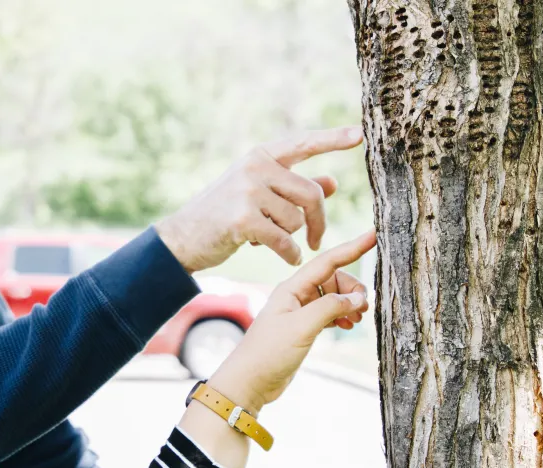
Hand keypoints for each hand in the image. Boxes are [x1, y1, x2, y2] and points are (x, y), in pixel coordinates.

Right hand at [155, 126, 363, 271]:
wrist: (182, 238)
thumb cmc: (222, 216)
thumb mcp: (257, 195)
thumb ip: (293, 188)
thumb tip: (332, 183)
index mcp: (260, 157)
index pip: (303, 144)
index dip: (332, 139)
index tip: (360, 135)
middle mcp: (255, 168)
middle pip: (310, 193)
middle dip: (319, 221)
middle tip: (317, 241)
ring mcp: (248, 192)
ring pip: (296, 220)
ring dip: (291, 237)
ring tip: (270, 240)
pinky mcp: (243, 219)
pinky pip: (283, 239)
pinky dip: (290, 253)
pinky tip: (289, 258)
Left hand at [208, 229, 375, 414]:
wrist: (249, 382)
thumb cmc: (268, 353)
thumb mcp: (302, 327)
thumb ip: (330, 307)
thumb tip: (359, 298)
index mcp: (292, 288)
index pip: (328, 261)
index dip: (353, 247)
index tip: (375, 235)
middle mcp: (296, 296)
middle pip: (334, 280)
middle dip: (353, 289)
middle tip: (364, 307)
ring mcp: (300, 312)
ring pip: (333, 297)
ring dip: (349, 304)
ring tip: (358, 318)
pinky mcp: (303, 329)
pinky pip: (329, 313)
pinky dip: (341, 316)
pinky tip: (348, 325)